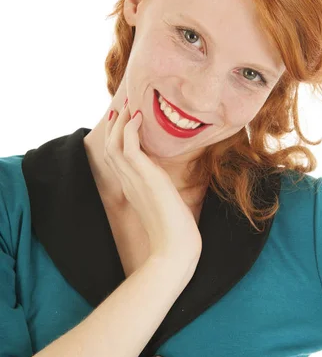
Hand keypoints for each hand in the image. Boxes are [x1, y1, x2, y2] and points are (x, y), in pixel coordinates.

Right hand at [104, 96, 202, 267]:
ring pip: (115, 144)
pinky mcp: (145, 178)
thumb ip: (162, 192)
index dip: (116, 138)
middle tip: (121, 108)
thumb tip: (169, 187)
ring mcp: (134, 180)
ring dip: (120, 123)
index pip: (117, 158)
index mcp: (132, 188)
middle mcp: (128, 182)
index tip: (122, 121)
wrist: (176, 250)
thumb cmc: (175, 233)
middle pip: (111, 147)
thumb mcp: (166, 205)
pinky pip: (129, 148)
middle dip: (115, 126)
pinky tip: (137, 117)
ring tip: (129, 107)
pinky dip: (129, 130)